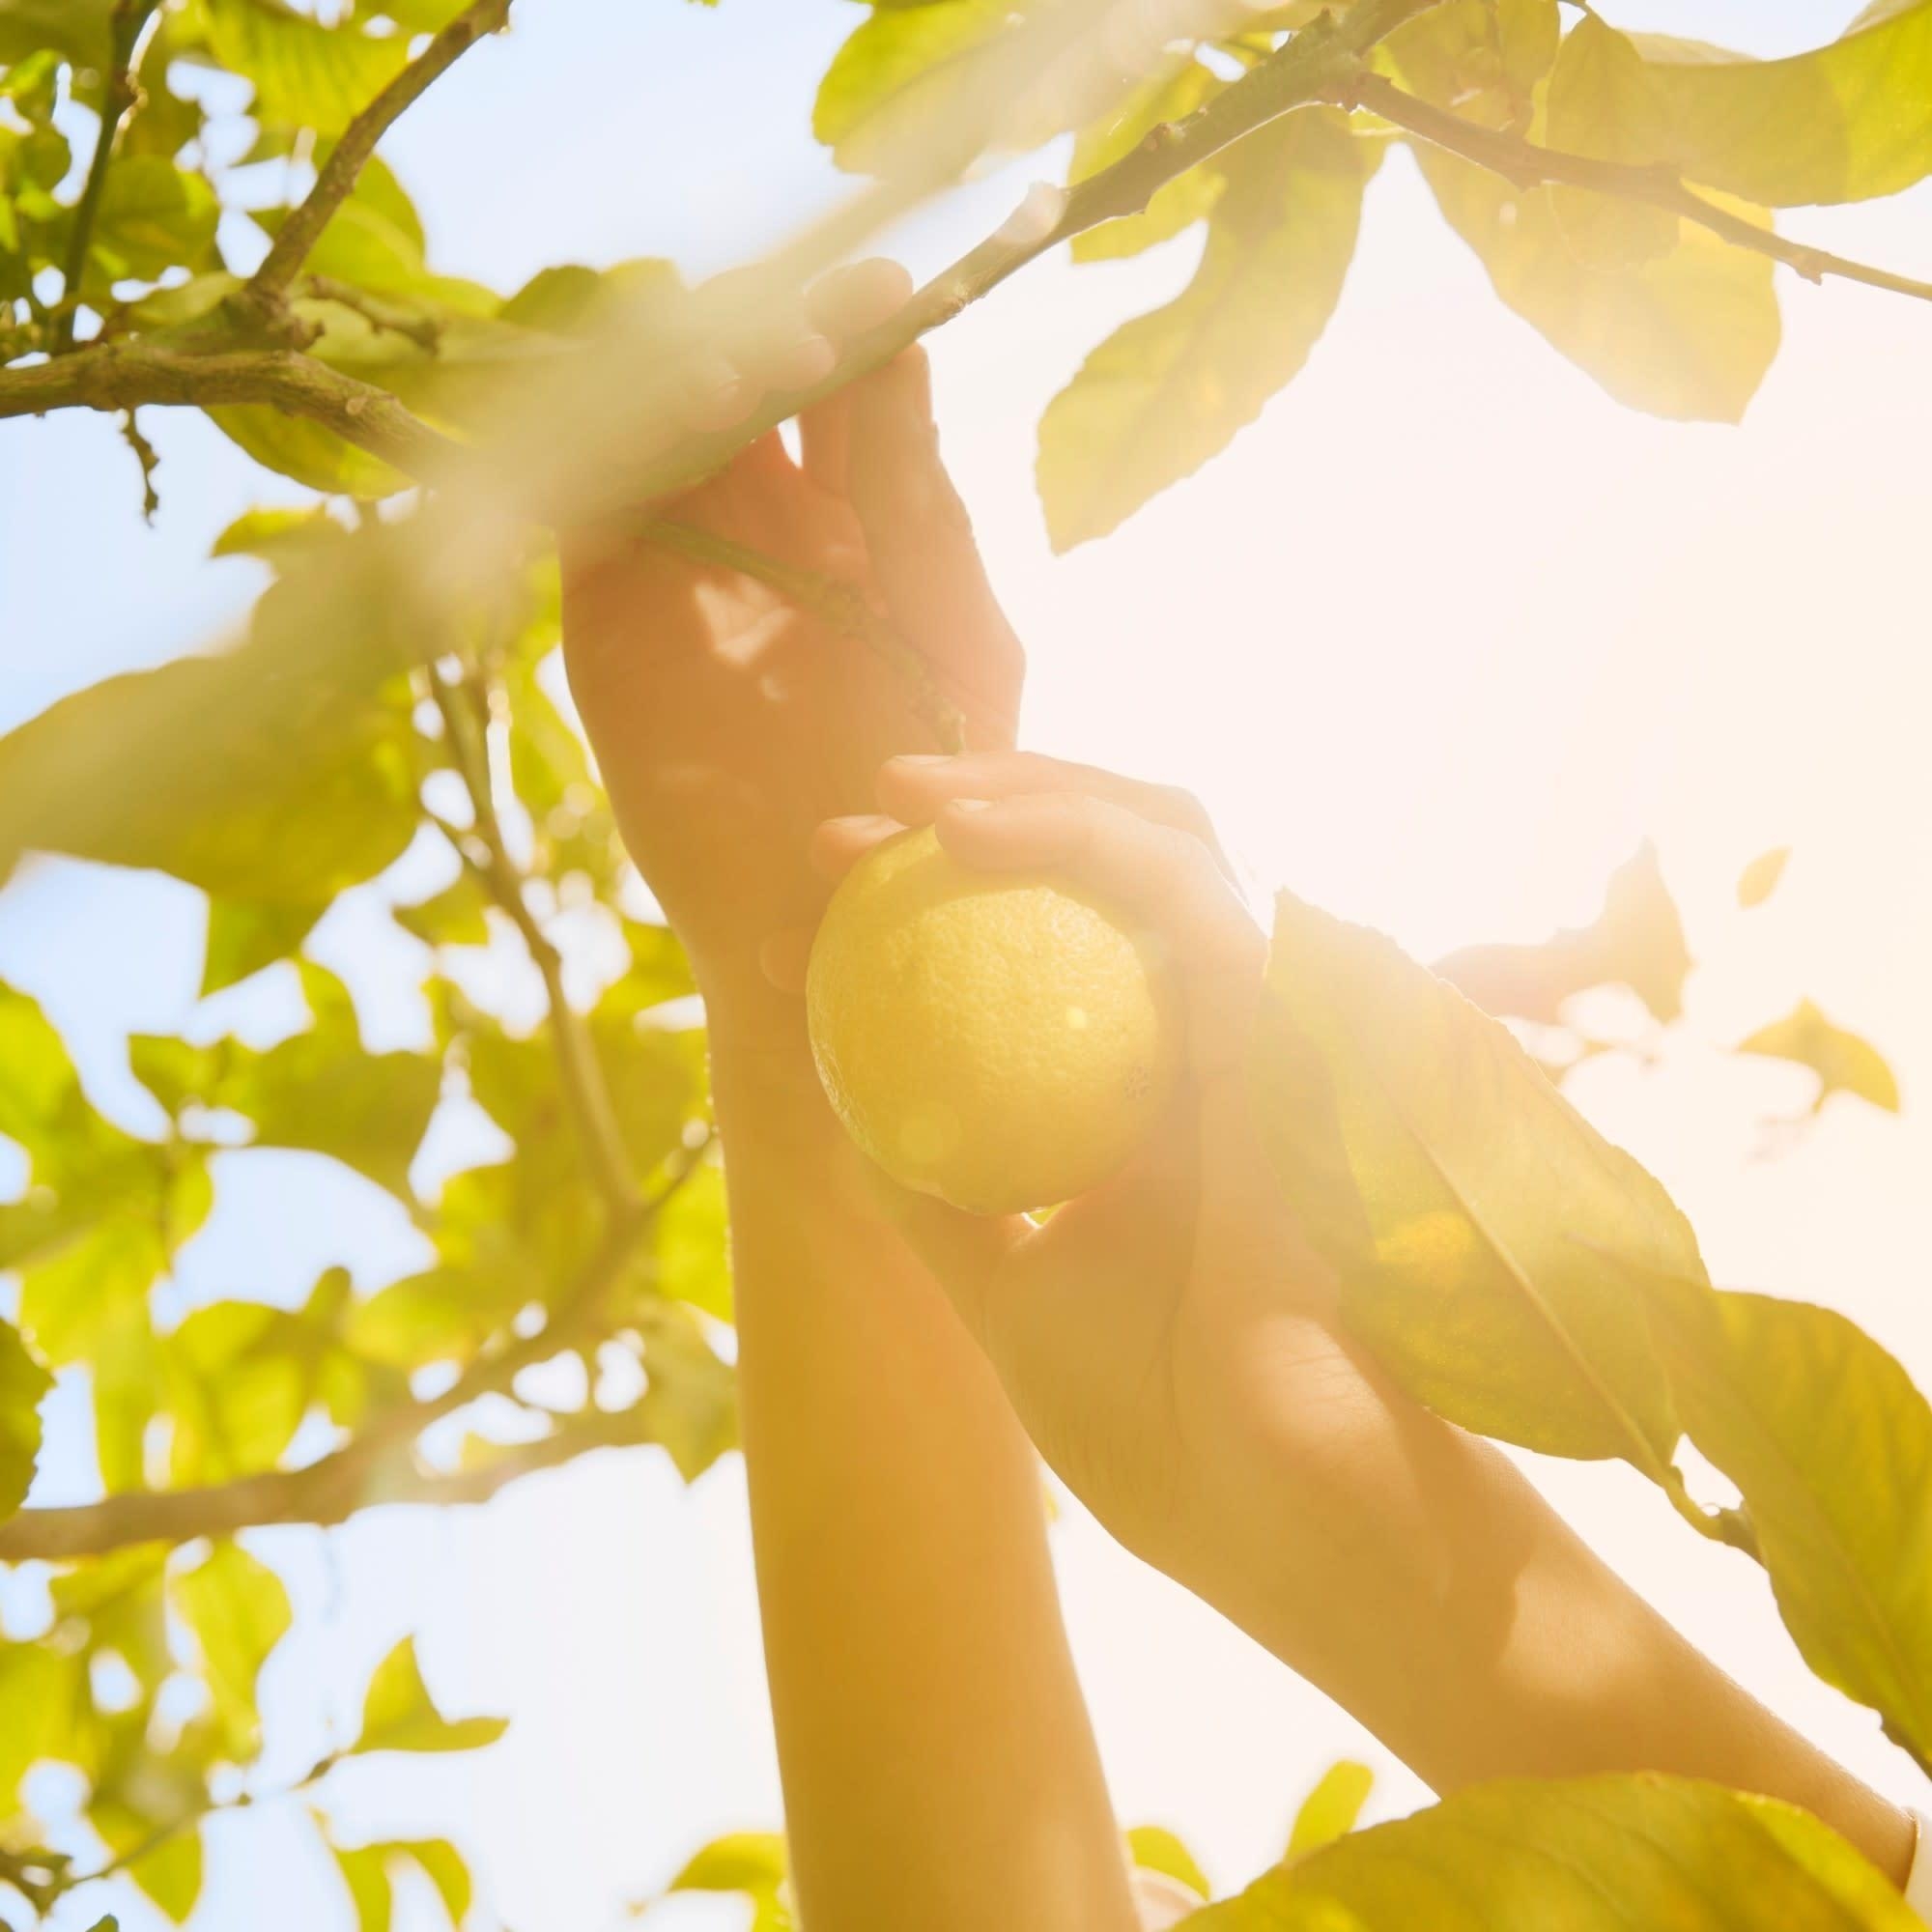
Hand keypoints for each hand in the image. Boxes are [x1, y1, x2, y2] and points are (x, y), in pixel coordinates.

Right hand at [560, 261, 1022, 1033]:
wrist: (835, 923)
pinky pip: (586, 505)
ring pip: (657, 424)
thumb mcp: (959, 642)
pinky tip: (657, 437)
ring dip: (682, 385)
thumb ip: (928, 511)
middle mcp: (763, 518)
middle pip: (739, 377)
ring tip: (733, 391)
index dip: (853, 324)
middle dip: (762, 341)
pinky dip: (603, 456)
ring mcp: (683, 557)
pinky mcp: (609, 613)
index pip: (844, 380)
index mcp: (862, 514)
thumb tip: (907, 350)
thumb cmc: (933, 790)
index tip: (878, 292)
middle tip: (798, 348)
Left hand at [810, 753, 1398, 1577]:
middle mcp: (1208, 1049)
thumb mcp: (1008, 1297)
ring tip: (902, 800)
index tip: (810, 919)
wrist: (1285, 1520)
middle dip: (978, 824)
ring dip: (1029, 797)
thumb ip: (939, 1201)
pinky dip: (1079, 843)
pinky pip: (1187, 896)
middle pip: (1104, 877)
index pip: (1049, 958)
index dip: (933, 912)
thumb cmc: (1170, 1435)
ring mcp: (1256, 1032)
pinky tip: (968, 836)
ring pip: (1162, 844)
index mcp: (1152, 1104)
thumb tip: (843, 1111)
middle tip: (846, 836)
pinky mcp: (1289, 1032)